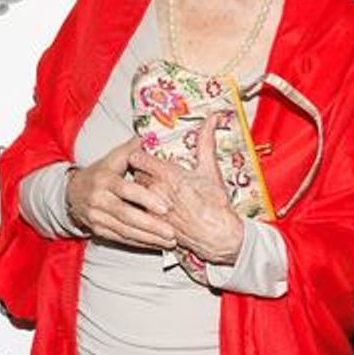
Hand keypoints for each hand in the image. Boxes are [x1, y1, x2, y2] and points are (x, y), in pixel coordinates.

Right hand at [65, 136, 175, 249]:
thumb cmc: (100, 173)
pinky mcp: (98, 230)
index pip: (127, 190)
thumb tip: (146, 137)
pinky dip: (140, 243)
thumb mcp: (112, 158)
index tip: (166, 207)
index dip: (146, 199)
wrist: (72, 193)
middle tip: (172, 232)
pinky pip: (121, 239)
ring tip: (170, 241)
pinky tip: (156, 244)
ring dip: (149, 238)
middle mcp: (98, 200)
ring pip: (125, 231)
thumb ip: (130, 150)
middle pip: (126, 215)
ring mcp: (97, 217)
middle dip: (151, 225)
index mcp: (104, 179)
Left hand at [130, 112, 244, 266]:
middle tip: (150, 172)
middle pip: (135, 175)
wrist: (218, 235)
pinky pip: (138, 211)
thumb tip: (212, 119)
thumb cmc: (216, 204)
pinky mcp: (153, 224)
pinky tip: (151, 208)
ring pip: (135, 194)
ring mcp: (152, 209)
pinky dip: (142, 207)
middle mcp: (156, 191)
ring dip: (140, 191)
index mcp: (168, 174)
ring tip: (152, 191)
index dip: (139, 155)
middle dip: (141, 172)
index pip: (137, 158)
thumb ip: (206, 142)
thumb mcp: (210, 170)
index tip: (144, 155)